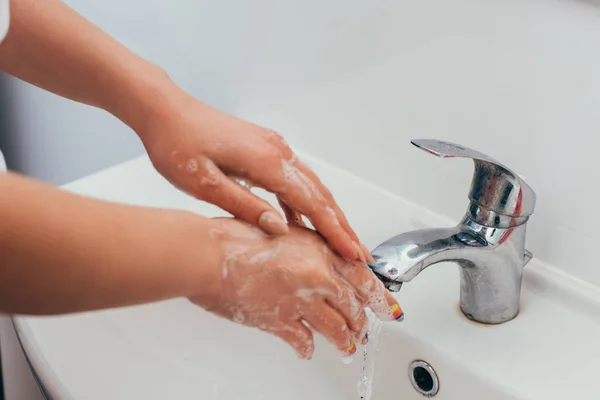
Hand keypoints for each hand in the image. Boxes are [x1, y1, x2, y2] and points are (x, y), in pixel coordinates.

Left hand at [132, 85, 369, 261]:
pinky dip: (303, 201)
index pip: (312, 202)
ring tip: (339, 241)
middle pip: (320, 194)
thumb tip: (280, 229)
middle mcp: (277, 151)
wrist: (165, 110)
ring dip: (326, 214)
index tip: (352, 252)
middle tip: (357, 253)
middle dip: (341, 225)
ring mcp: (273, 147)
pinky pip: (293, 179)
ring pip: (310, 186)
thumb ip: (245, 207)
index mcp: (267, 162)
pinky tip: (301, 221)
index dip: (334, 231)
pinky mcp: (264, 148)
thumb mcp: (205, 184)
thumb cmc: (177, 144)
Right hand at [190, 218, 401, 359]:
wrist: (210, 255)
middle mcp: (317, 277)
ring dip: (344, 340)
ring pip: (335, 328)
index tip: (387, 305)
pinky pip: (303, 340)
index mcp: (320, 250)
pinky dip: (307, 348)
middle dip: (362, 321)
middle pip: (353, 306)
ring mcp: (300, 301)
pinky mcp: (280, 322)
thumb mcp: (283, 229)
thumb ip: (307, 249)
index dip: (378, 294)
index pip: (361, 276)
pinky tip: (308, 350)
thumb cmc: (237, 235)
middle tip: (366, 328)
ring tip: (348, 346)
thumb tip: (319, 264)